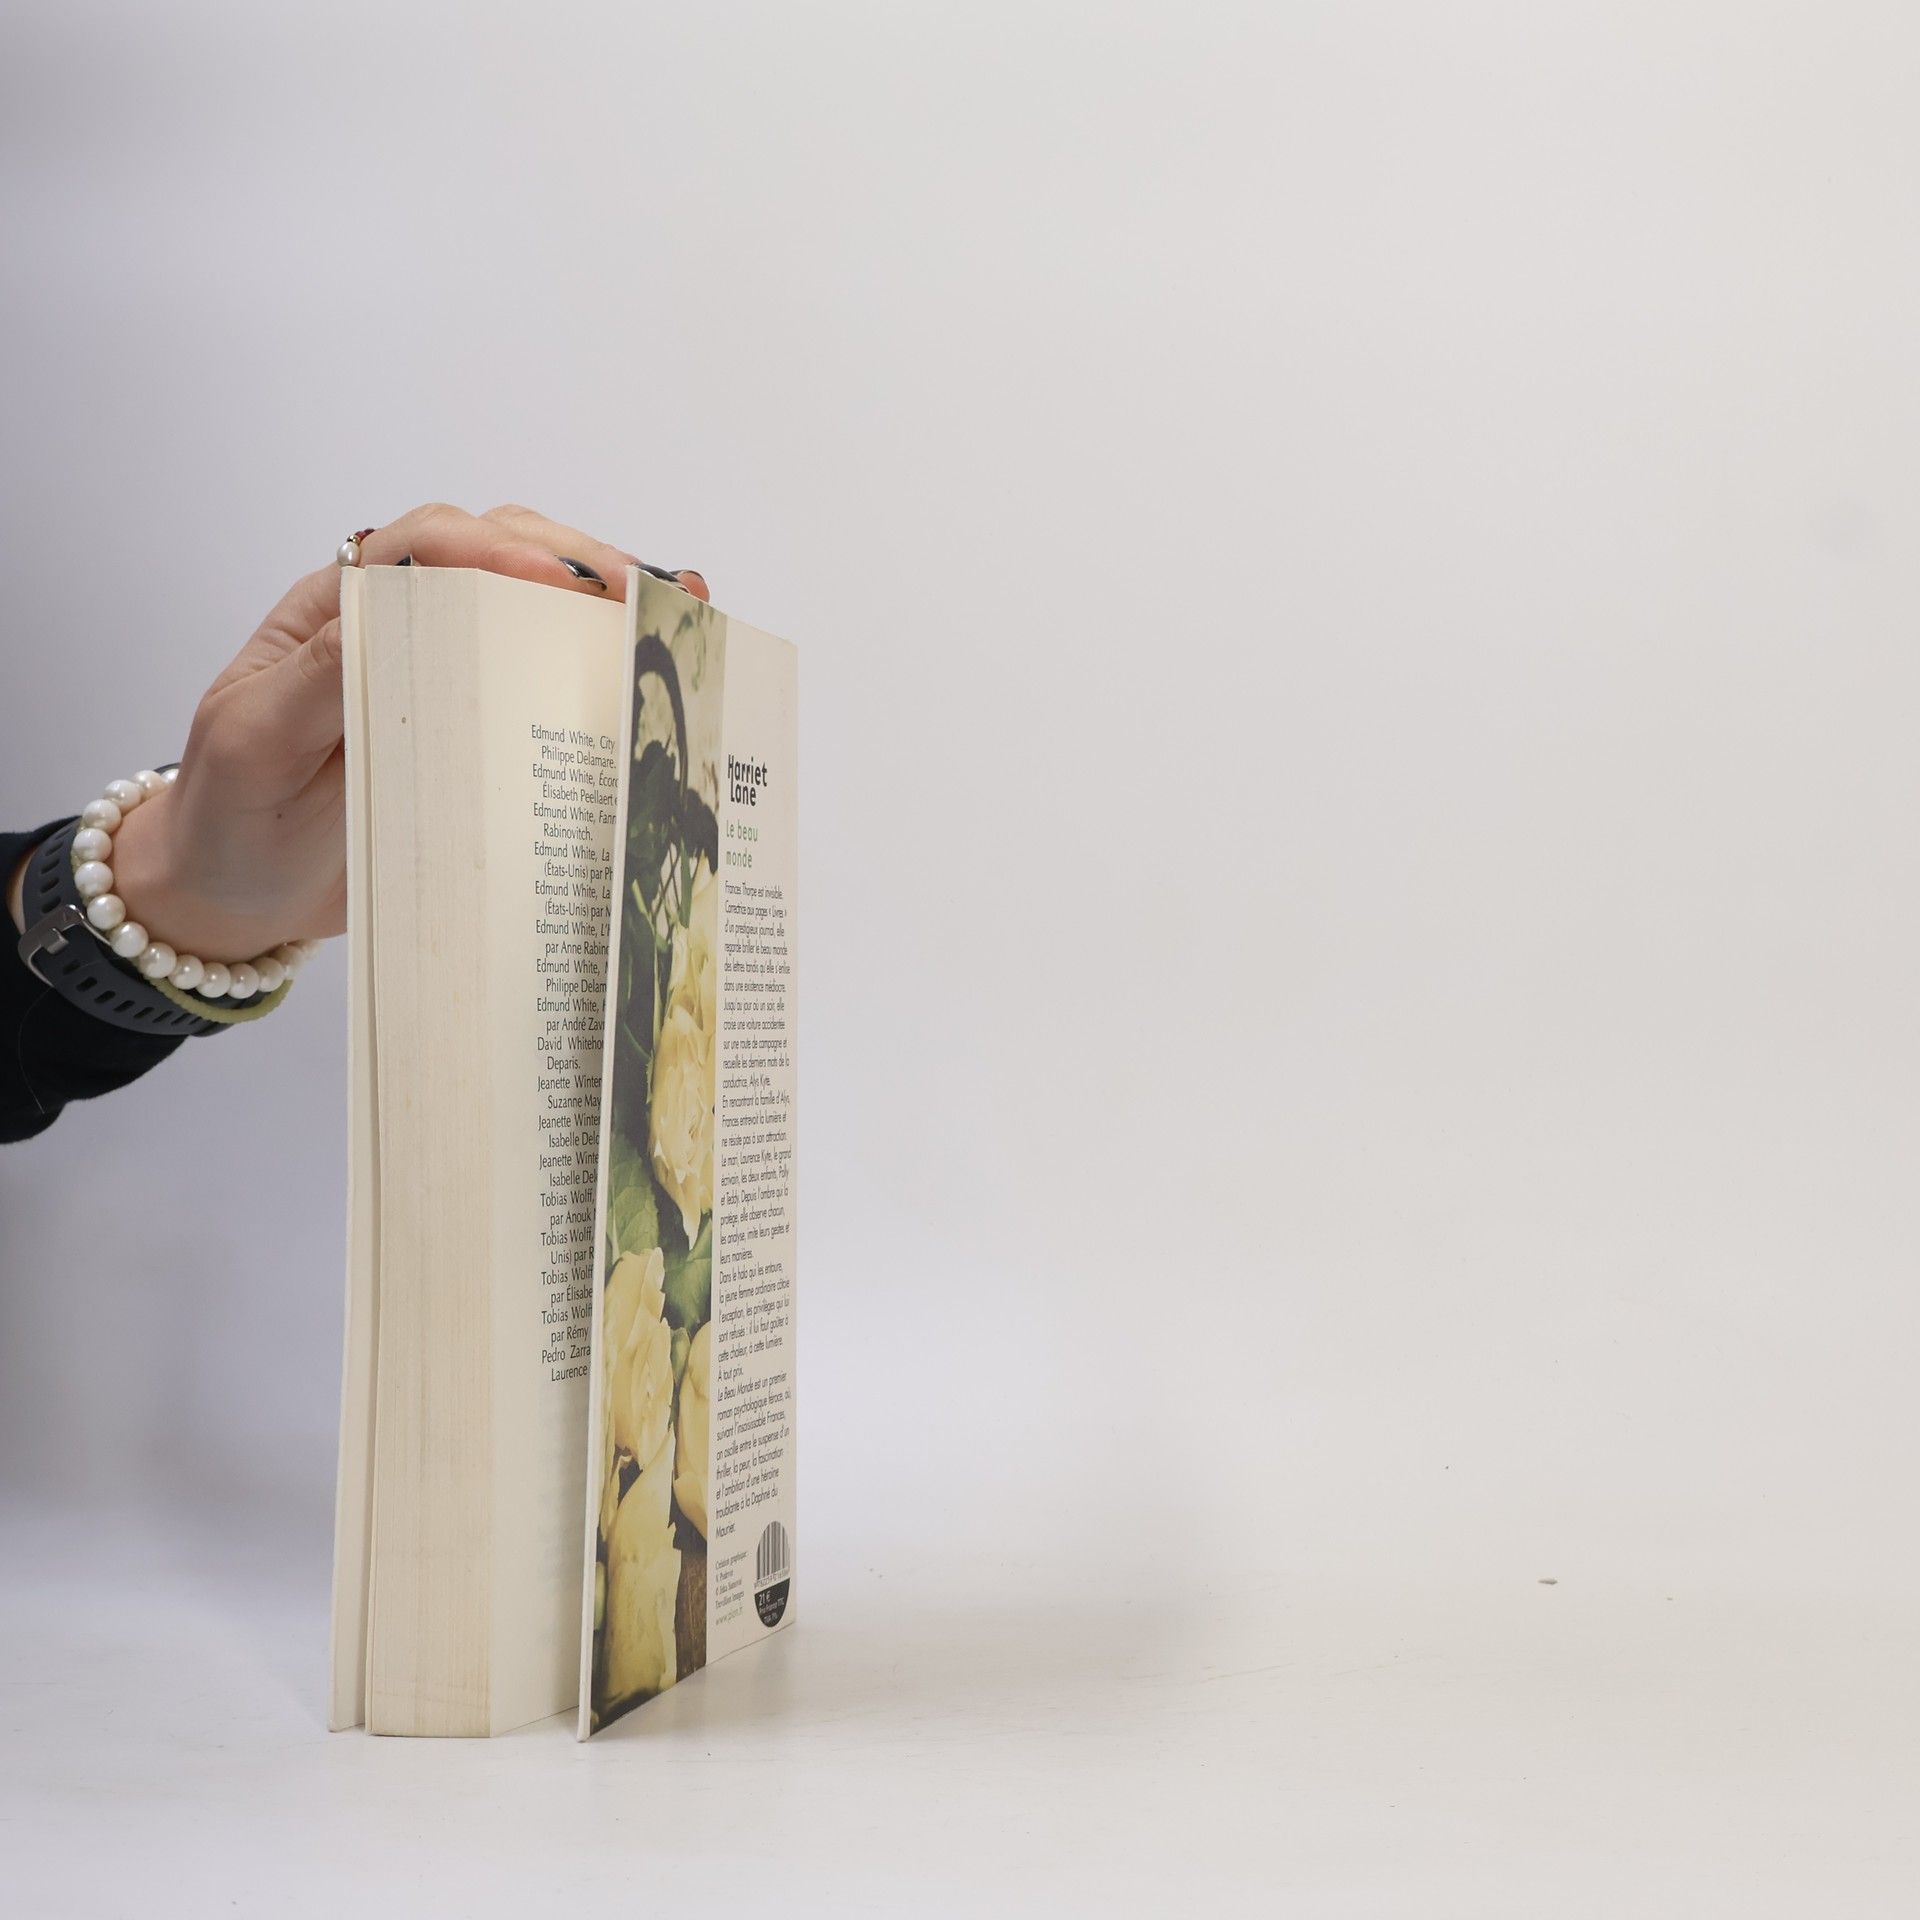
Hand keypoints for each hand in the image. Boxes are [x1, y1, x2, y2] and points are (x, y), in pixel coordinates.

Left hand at [90, 504, 706, 961]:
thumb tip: (389, 617)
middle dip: (574, 558)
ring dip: (602, 596)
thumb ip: (319, 678)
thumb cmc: (231, 815)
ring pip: (530, 599)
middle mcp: (396, 623)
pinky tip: (652, 659)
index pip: (421, 545)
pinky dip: (599, 657)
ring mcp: (442, 670)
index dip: (494, 550)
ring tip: (674, 610)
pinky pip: (540, 674)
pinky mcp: (475, 723)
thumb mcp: (255, 745)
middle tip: (642, 593)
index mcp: (335, 610)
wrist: (234, 895)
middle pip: (495, 549)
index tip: (556, 585)